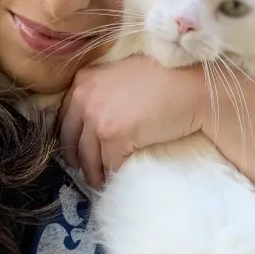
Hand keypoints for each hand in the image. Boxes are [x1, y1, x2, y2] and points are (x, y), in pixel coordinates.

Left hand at [57, 55, 205, 188]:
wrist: (190, 86)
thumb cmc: (164, 76)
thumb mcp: (121, 73)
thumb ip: (102, 89)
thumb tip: (95, 112)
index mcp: (83, 81)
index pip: (64, 116)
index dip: (70, 136)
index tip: (76, 148)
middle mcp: (84, 99)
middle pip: (71, 139)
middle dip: (77, 158)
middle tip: (83, 169)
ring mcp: (97, 120)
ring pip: (88, 157)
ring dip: (94, 172)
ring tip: (99, 180)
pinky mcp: (114, 139)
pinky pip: (109, 164)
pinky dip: (113, 173)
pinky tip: (116, 177)